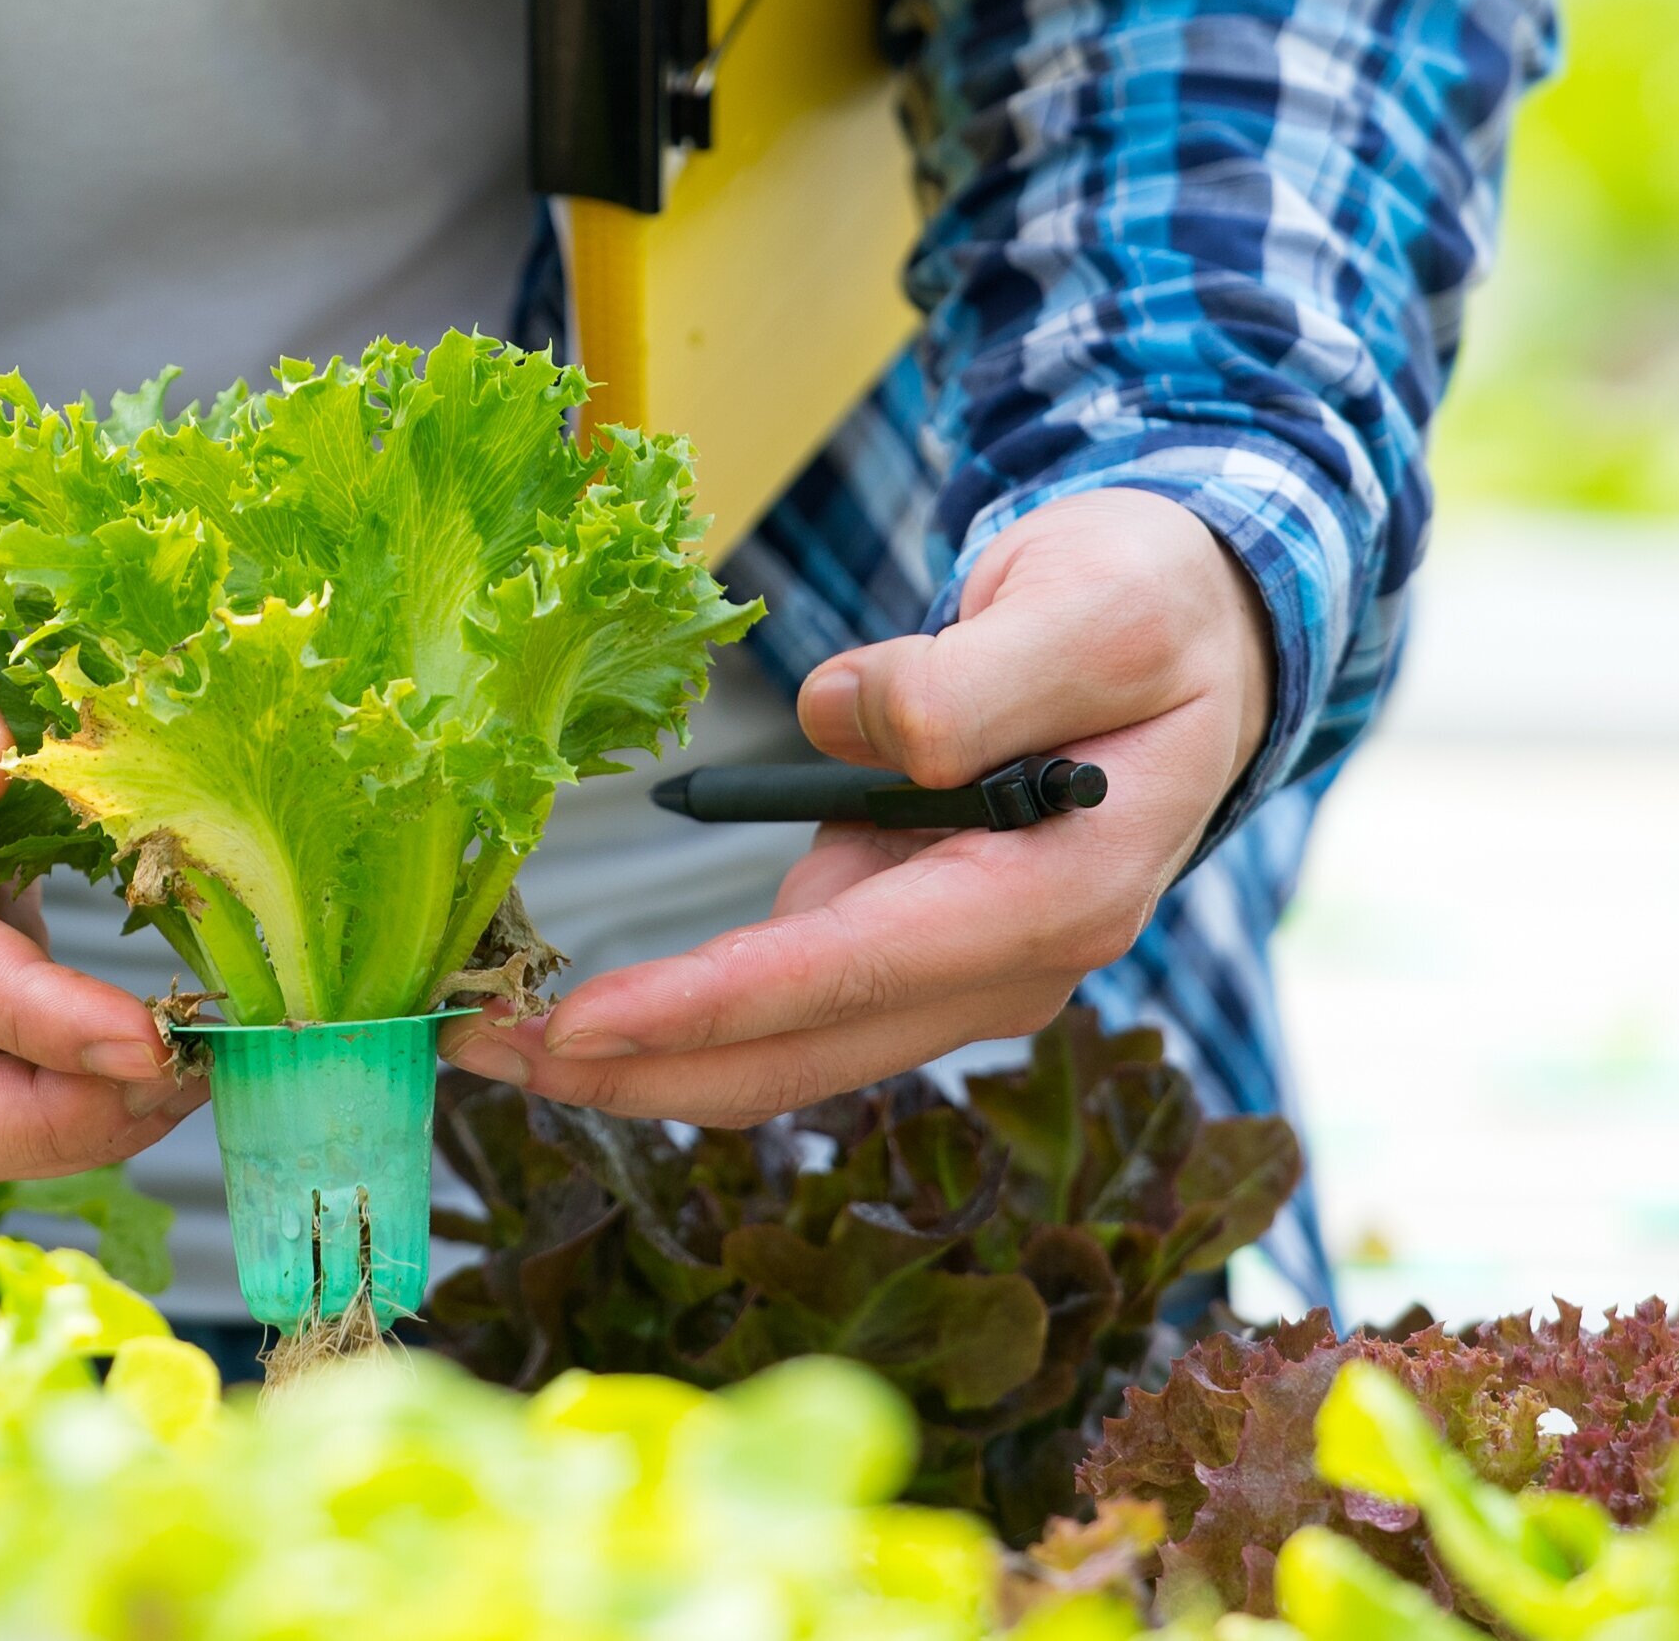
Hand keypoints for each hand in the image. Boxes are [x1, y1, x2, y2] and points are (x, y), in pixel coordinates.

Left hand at [445, 487, 1271, 1123]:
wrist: (1205, 629)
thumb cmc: (1152, 607)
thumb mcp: (1091, 609)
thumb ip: (974, 676)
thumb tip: (848, 719)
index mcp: (1057, 897)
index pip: (848, 976)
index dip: (703, 1008)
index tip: (571, 1027)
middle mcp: (1010, 964)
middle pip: (797, 1056)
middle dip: (634, 1070)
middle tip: (474, 1054)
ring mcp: (964, 964)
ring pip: (782, 1046)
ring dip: (645, 1055)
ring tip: (494, 1036)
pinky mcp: (923, 939)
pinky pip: (790, 1000)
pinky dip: (690, 1012)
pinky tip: (591, 1006)